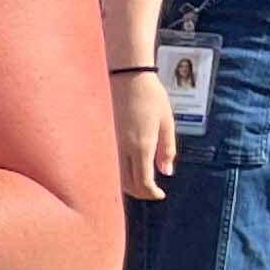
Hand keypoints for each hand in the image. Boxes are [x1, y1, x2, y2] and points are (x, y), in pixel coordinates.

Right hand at [114, 72, 175, 201]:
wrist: (125, 75)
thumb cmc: (150, 96)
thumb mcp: (166, 122)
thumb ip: (167, 149)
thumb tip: (166, 172)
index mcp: (141, 145)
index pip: (143, 182)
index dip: (152, 193)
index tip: (160, 194)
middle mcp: (122, 148)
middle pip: (127, 184)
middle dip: (141, 192)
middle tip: (151, 190)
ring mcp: (109, 143)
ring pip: (115, 175)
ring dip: (128, 183)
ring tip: (140, 180)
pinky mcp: (102, 138)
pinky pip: (108, 162)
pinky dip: (118, 171)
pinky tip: (126, 167)